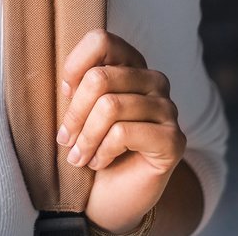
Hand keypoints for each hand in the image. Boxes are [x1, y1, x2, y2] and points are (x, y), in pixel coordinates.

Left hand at [57, 29, 184, 234]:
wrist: (111, 197)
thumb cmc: (91, 147)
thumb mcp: (77, 110)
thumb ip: (76, 86)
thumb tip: (67, 82)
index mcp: (130, 64)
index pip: (102, 40)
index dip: (74, 66)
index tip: (64, 95)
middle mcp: (154, 80)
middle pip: (100, 77)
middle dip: (74, 114)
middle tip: (65, 140)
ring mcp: (168, 109)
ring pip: (110, 107)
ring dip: (85, 138)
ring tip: (78, 156)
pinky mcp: (173, 140)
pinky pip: (123, 133)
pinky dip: (102, 151)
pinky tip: (99, 163)